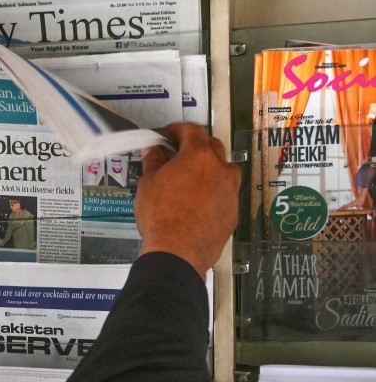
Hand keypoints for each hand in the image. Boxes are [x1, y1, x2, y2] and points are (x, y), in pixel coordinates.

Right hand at [135, 123, 240, 278]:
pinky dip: (214, 191)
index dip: (178, 129)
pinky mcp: (232, 212)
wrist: (178, 252)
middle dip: (196, 145)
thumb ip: (154, 162)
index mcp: (198, 156)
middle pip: (212, 146)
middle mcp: (220, 170)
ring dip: (210, 168)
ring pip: (224, 170)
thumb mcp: (148, 184)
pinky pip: (225, 193)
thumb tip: (154, 151)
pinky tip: (198, 201)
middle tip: (179, 152)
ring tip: (192, 177)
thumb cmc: (162, 217)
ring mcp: (230, 191)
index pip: (192, 131)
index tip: (169, 134)